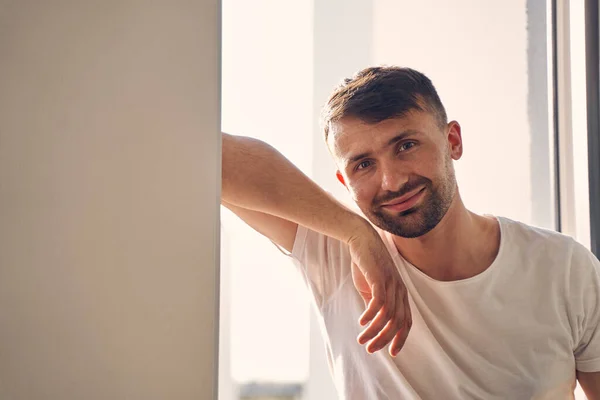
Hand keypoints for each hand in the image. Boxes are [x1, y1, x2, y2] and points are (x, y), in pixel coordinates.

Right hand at [347, 225, 410, 356]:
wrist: (361, 239)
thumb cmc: (366, 263)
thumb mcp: (370, 287)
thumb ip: (373, 303)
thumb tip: (371, 321)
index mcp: (400, 294)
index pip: (406, 322)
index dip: (401, 339)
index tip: (392, 353)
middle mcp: (399, 290)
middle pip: (397, 322)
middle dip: (385, 340)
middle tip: (370, 350)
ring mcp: (391, 284)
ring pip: (388, 316)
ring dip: (375, 331)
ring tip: (362, 340)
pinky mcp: (380, 278)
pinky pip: (378, 302)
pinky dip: (371, 315)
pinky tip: (361, 322)